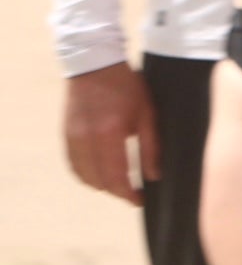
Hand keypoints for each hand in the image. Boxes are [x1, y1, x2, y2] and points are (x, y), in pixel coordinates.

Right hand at [61, 64, 155, 201]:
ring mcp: (72, 137)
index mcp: (110, 134)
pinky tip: (99, 173)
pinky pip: (73, 163)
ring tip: (119, 184)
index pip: (116, 177)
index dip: (128, 194)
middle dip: (116, 191)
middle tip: (133, 193)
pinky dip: (85, 173)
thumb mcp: (148, 115)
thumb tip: (153, 176)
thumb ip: (151, 147)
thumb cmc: (128, 87)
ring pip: (82, 175)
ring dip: (100, 184)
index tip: (140, 200)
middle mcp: (86, 139)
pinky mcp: (66, 133)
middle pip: (98, 181)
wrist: (95, 64)